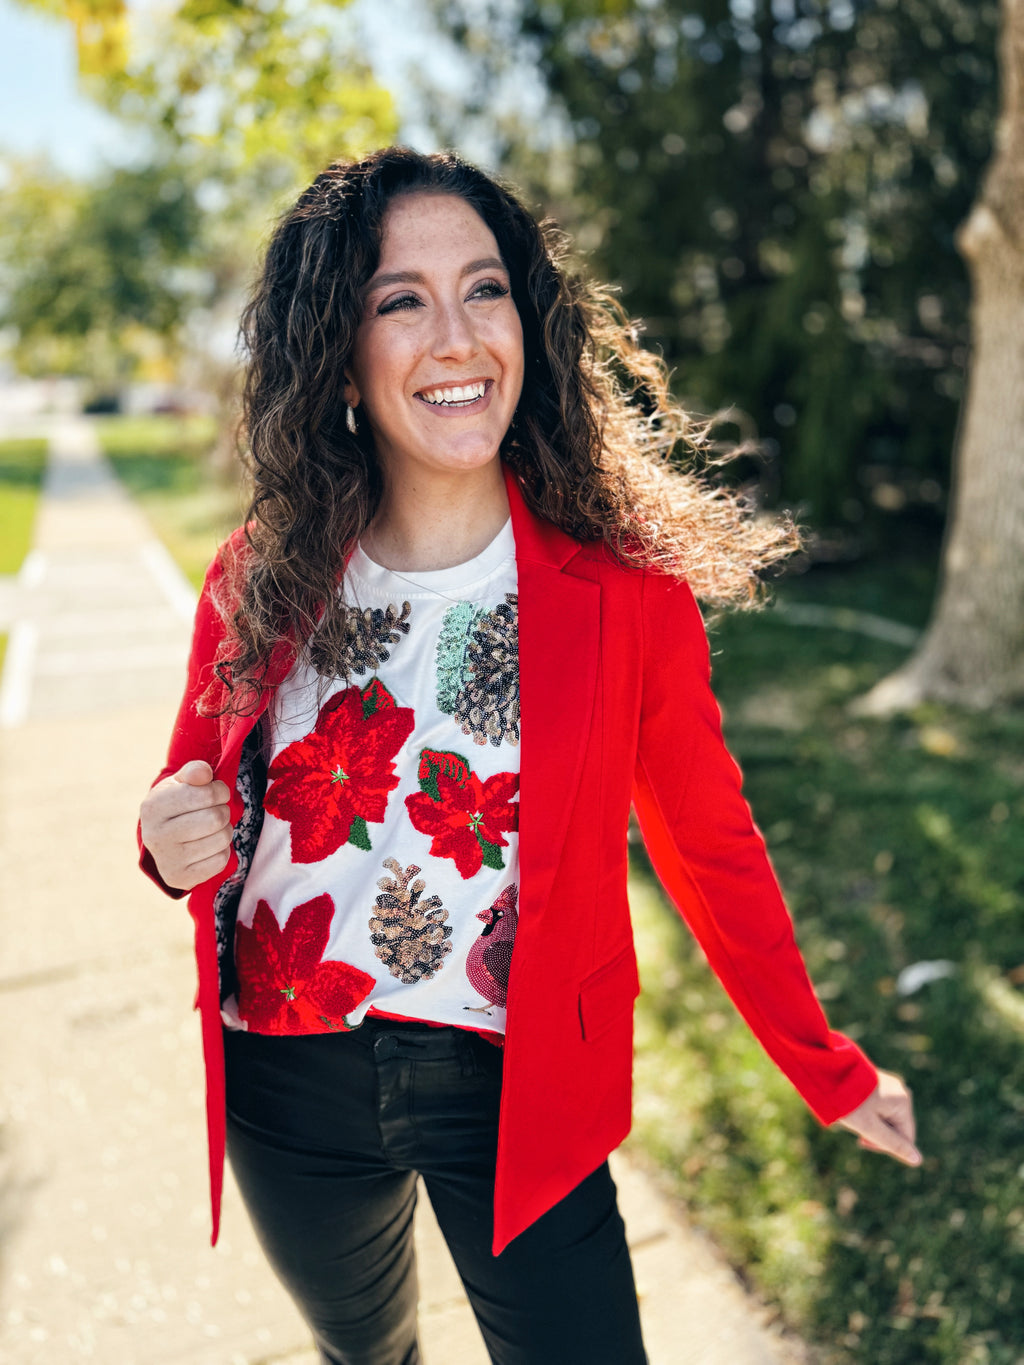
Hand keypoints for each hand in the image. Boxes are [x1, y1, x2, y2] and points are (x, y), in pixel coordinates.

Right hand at [140, 760, 232, 890]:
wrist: (162, 842)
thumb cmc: (176, 805)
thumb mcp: (180, 783)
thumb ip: (194, 772)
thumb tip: (204, 773)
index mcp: (153, 806)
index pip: (205, 794)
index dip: (220, 791)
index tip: (218, 792)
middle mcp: (155, 835)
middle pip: (216, 818)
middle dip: (223, 811)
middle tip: (216, 811)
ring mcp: (167, 860)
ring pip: (221, 839)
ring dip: (225, 830)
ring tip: (212, 828)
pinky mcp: (180, 878)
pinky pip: (220, 861)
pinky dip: (222, 851)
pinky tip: (209, 846)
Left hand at [837, 1070, 921, 1166]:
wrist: (827, 1070)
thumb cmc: (848, 1101)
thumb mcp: (869, 1127)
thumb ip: (894, 1144)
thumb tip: (918, 1160)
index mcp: (903, 1102)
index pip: (905, 1138)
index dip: (884, 1145)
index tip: (862, 1140)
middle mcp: (901, 1092)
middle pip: (895, 1127)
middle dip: (875, 1132)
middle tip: (855, 1126)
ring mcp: (890, 1086)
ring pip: (885, 1118)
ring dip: (869, 1122)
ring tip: (851, 1114)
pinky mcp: (878, 1083)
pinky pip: (878, 1106)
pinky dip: (866, 1111)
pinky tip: (852, 1106)